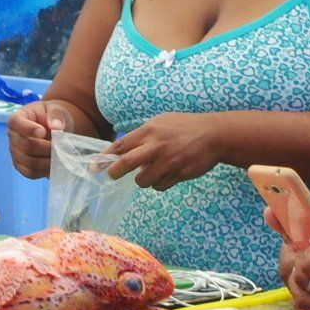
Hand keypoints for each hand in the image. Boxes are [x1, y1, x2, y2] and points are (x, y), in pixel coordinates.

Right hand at [7, 100, 73, 178]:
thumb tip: (56, 126)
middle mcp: (13, 136)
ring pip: (29, 162)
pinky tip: (54, 165)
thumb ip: (56, 115)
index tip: (43, 132)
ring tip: (60, 155)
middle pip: (26, 146)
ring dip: (48, 161)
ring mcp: (15, 152)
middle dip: (46, 148)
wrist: (56, 128)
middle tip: (61, 146)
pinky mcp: (21, 166)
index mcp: (18, 119)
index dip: (28, 128)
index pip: (16, 123)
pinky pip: (30, 173)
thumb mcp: (57, 110)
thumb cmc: (54, 117)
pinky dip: (44, 171)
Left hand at [105, 113, 224, 189]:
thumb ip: (142, 135)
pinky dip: (159, 183)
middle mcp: (156, 146)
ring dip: (143, 180)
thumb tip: (122, 151)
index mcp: (149, 131)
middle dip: (114, 173)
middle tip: (112, 176)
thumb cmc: (184, 127)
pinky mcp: (178, 174)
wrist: (214, 135)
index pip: (120, 146)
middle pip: (125, 165)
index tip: (94, 167)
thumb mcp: (161, 122)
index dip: (104, 158)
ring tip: (152, 171)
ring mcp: (168, 162)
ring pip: (143, 181)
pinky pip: (160, 186)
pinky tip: (167, 174)